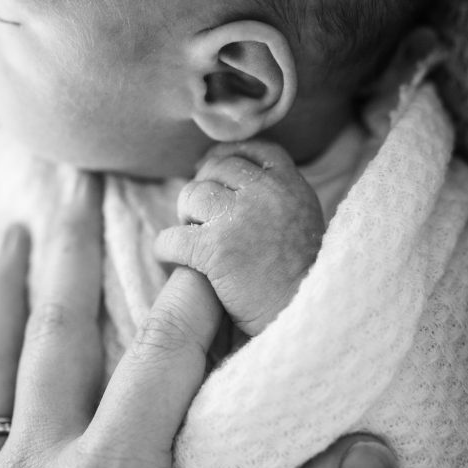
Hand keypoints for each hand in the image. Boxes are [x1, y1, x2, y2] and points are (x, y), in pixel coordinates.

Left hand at [155, 139, 324, 335]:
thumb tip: (230, 174)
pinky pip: (172, 236)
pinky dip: (165, 248)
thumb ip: (276, 196)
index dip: (228, 156)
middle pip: (216, 169)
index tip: (212, 170)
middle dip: (203, 189)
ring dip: (185, 216)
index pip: (253, 151)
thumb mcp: (302, 221)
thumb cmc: (299, 279)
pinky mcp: (214, 249)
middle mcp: (266, 193)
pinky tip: (170, 260)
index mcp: (290, 185)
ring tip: (190, 238)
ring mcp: (238, 218)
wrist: (301, 317)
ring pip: (191, 195)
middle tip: (198, 216)